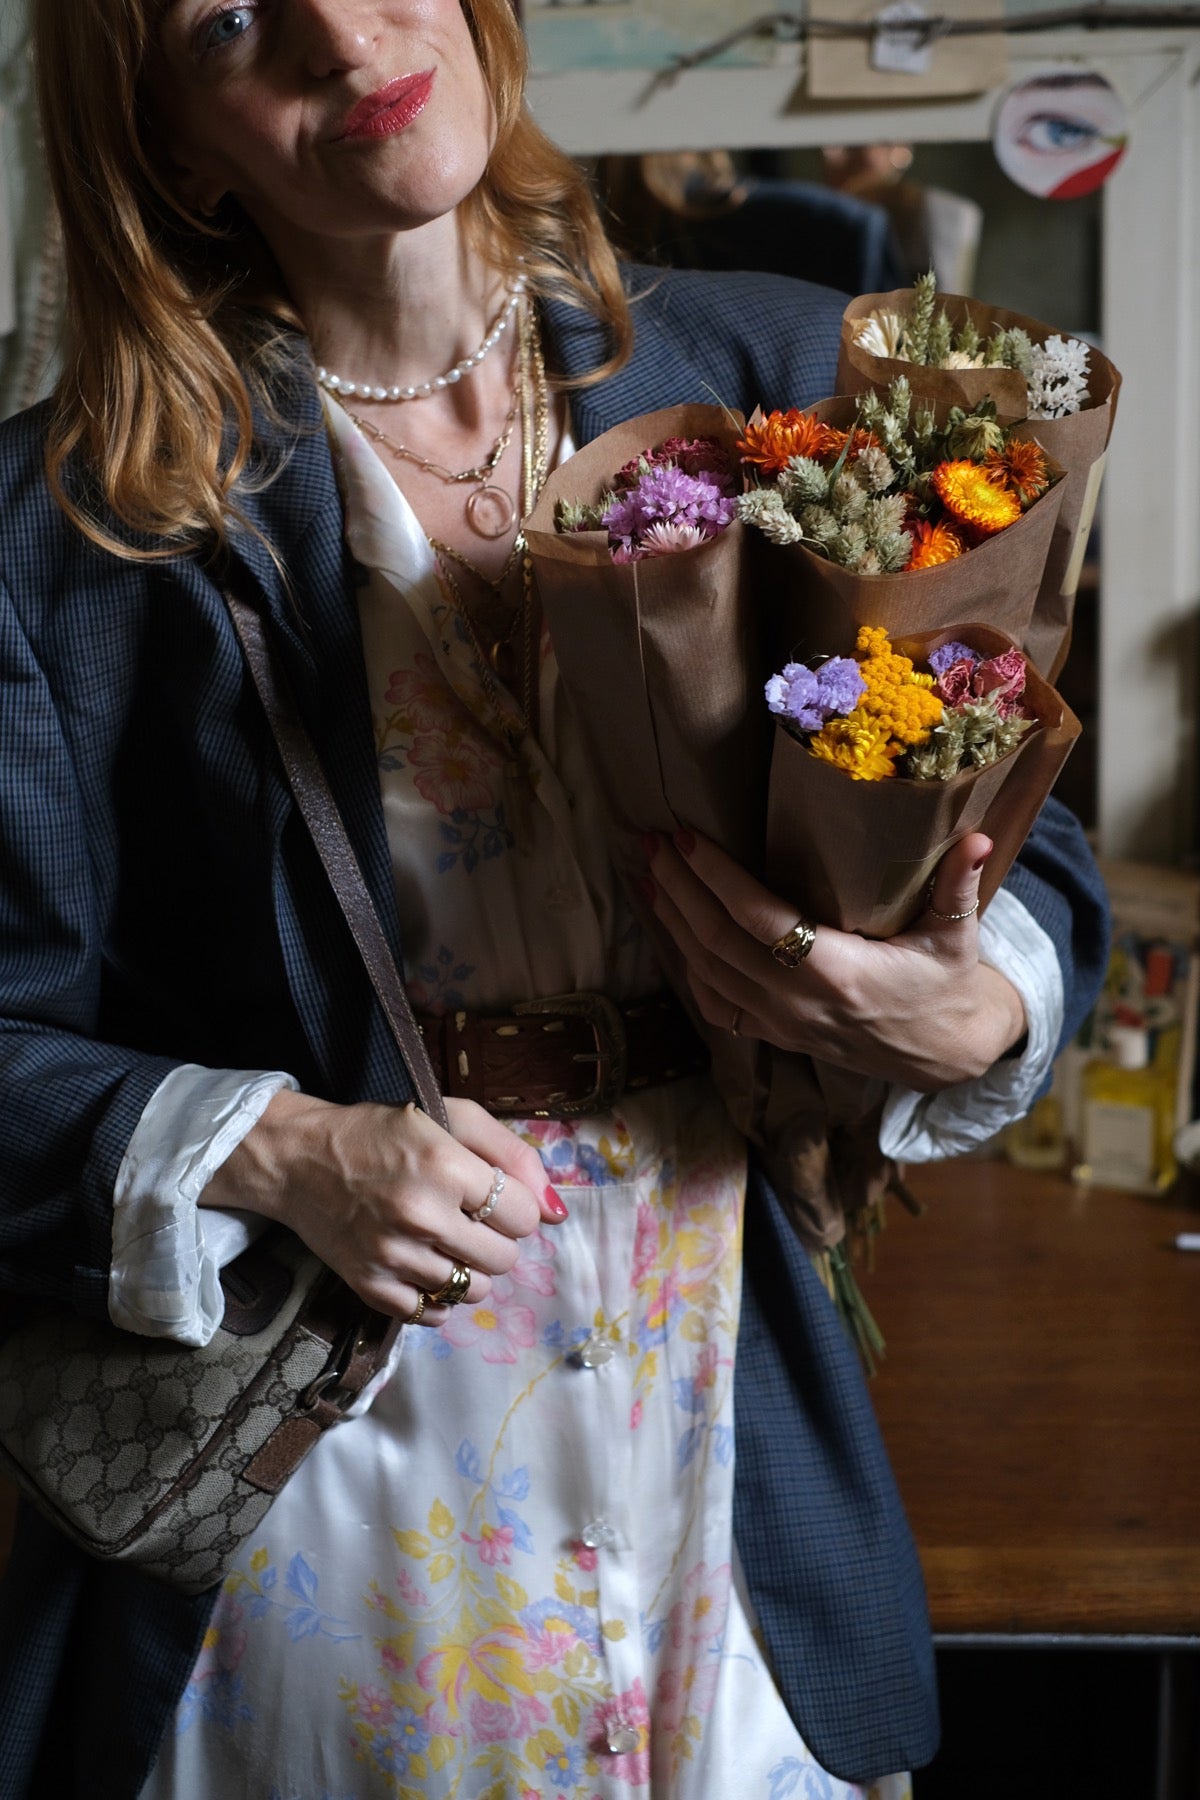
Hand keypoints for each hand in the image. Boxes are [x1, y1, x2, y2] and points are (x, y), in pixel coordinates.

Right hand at [201, 1093, 566, 1323]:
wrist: (300, 1160)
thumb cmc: (382, 1132)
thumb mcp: (451, 1116)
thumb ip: (512, 1155)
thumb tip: (557, 1212)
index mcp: (445, 1167)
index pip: (522, 1216)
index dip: (514, 1207)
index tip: (491, 1196)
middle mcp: (421, 1216)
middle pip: (503, 1259)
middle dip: (496, 1240)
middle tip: (468, 1219)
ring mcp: (394, 1258)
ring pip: (473, 1291)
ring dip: (470, 1270)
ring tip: (446, 1243)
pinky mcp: (371, 1288)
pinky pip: (433, 1315)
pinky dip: (438, 1297)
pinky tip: (425, 1266)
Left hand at [642, 829, 1025, 1092]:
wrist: (947, 1056)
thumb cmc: (948, 985)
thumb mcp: (958, 936)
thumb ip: (960, 885)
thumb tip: (981, 838)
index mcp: (839, 974)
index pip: (759, 920)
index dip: (717, 878)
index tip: (686, 838)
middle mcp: (799, 1003)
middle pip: (717, 942)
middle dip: (678, 890)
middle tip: (650, 843)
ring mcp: (782, 1025)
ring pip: (706, 972)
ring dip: (672, 923)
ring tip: (649, 876)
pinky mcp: (776, 1036)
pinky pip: (715, 1003)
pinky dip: (686, 965)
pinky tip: (670, 931)